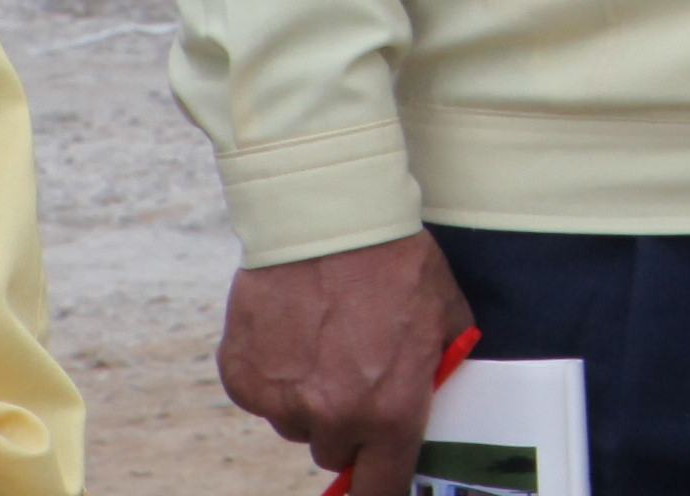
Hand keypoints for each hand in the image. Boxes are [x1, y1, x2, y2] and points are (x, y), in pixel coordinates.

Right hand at [221, 231, 471, 495]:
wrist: (328, 220)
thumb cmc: (395, 261)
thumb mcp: (447, 314)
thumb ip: (442, 363)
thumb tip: (438, 387)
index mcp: (391, 412)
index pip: (383, 486)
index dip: (381, 488)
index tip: (378, 482)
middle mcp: (334, 419)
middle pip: (335, 450)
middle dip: (347, 425)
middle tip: (354, 375)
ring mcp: (282, 402)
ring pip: (295, 423)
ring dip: (308, 398)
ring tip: (322, 341)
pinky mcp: (242, 378)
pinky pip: (260, 396)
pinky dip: (272, 373)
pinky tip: (290, 331)